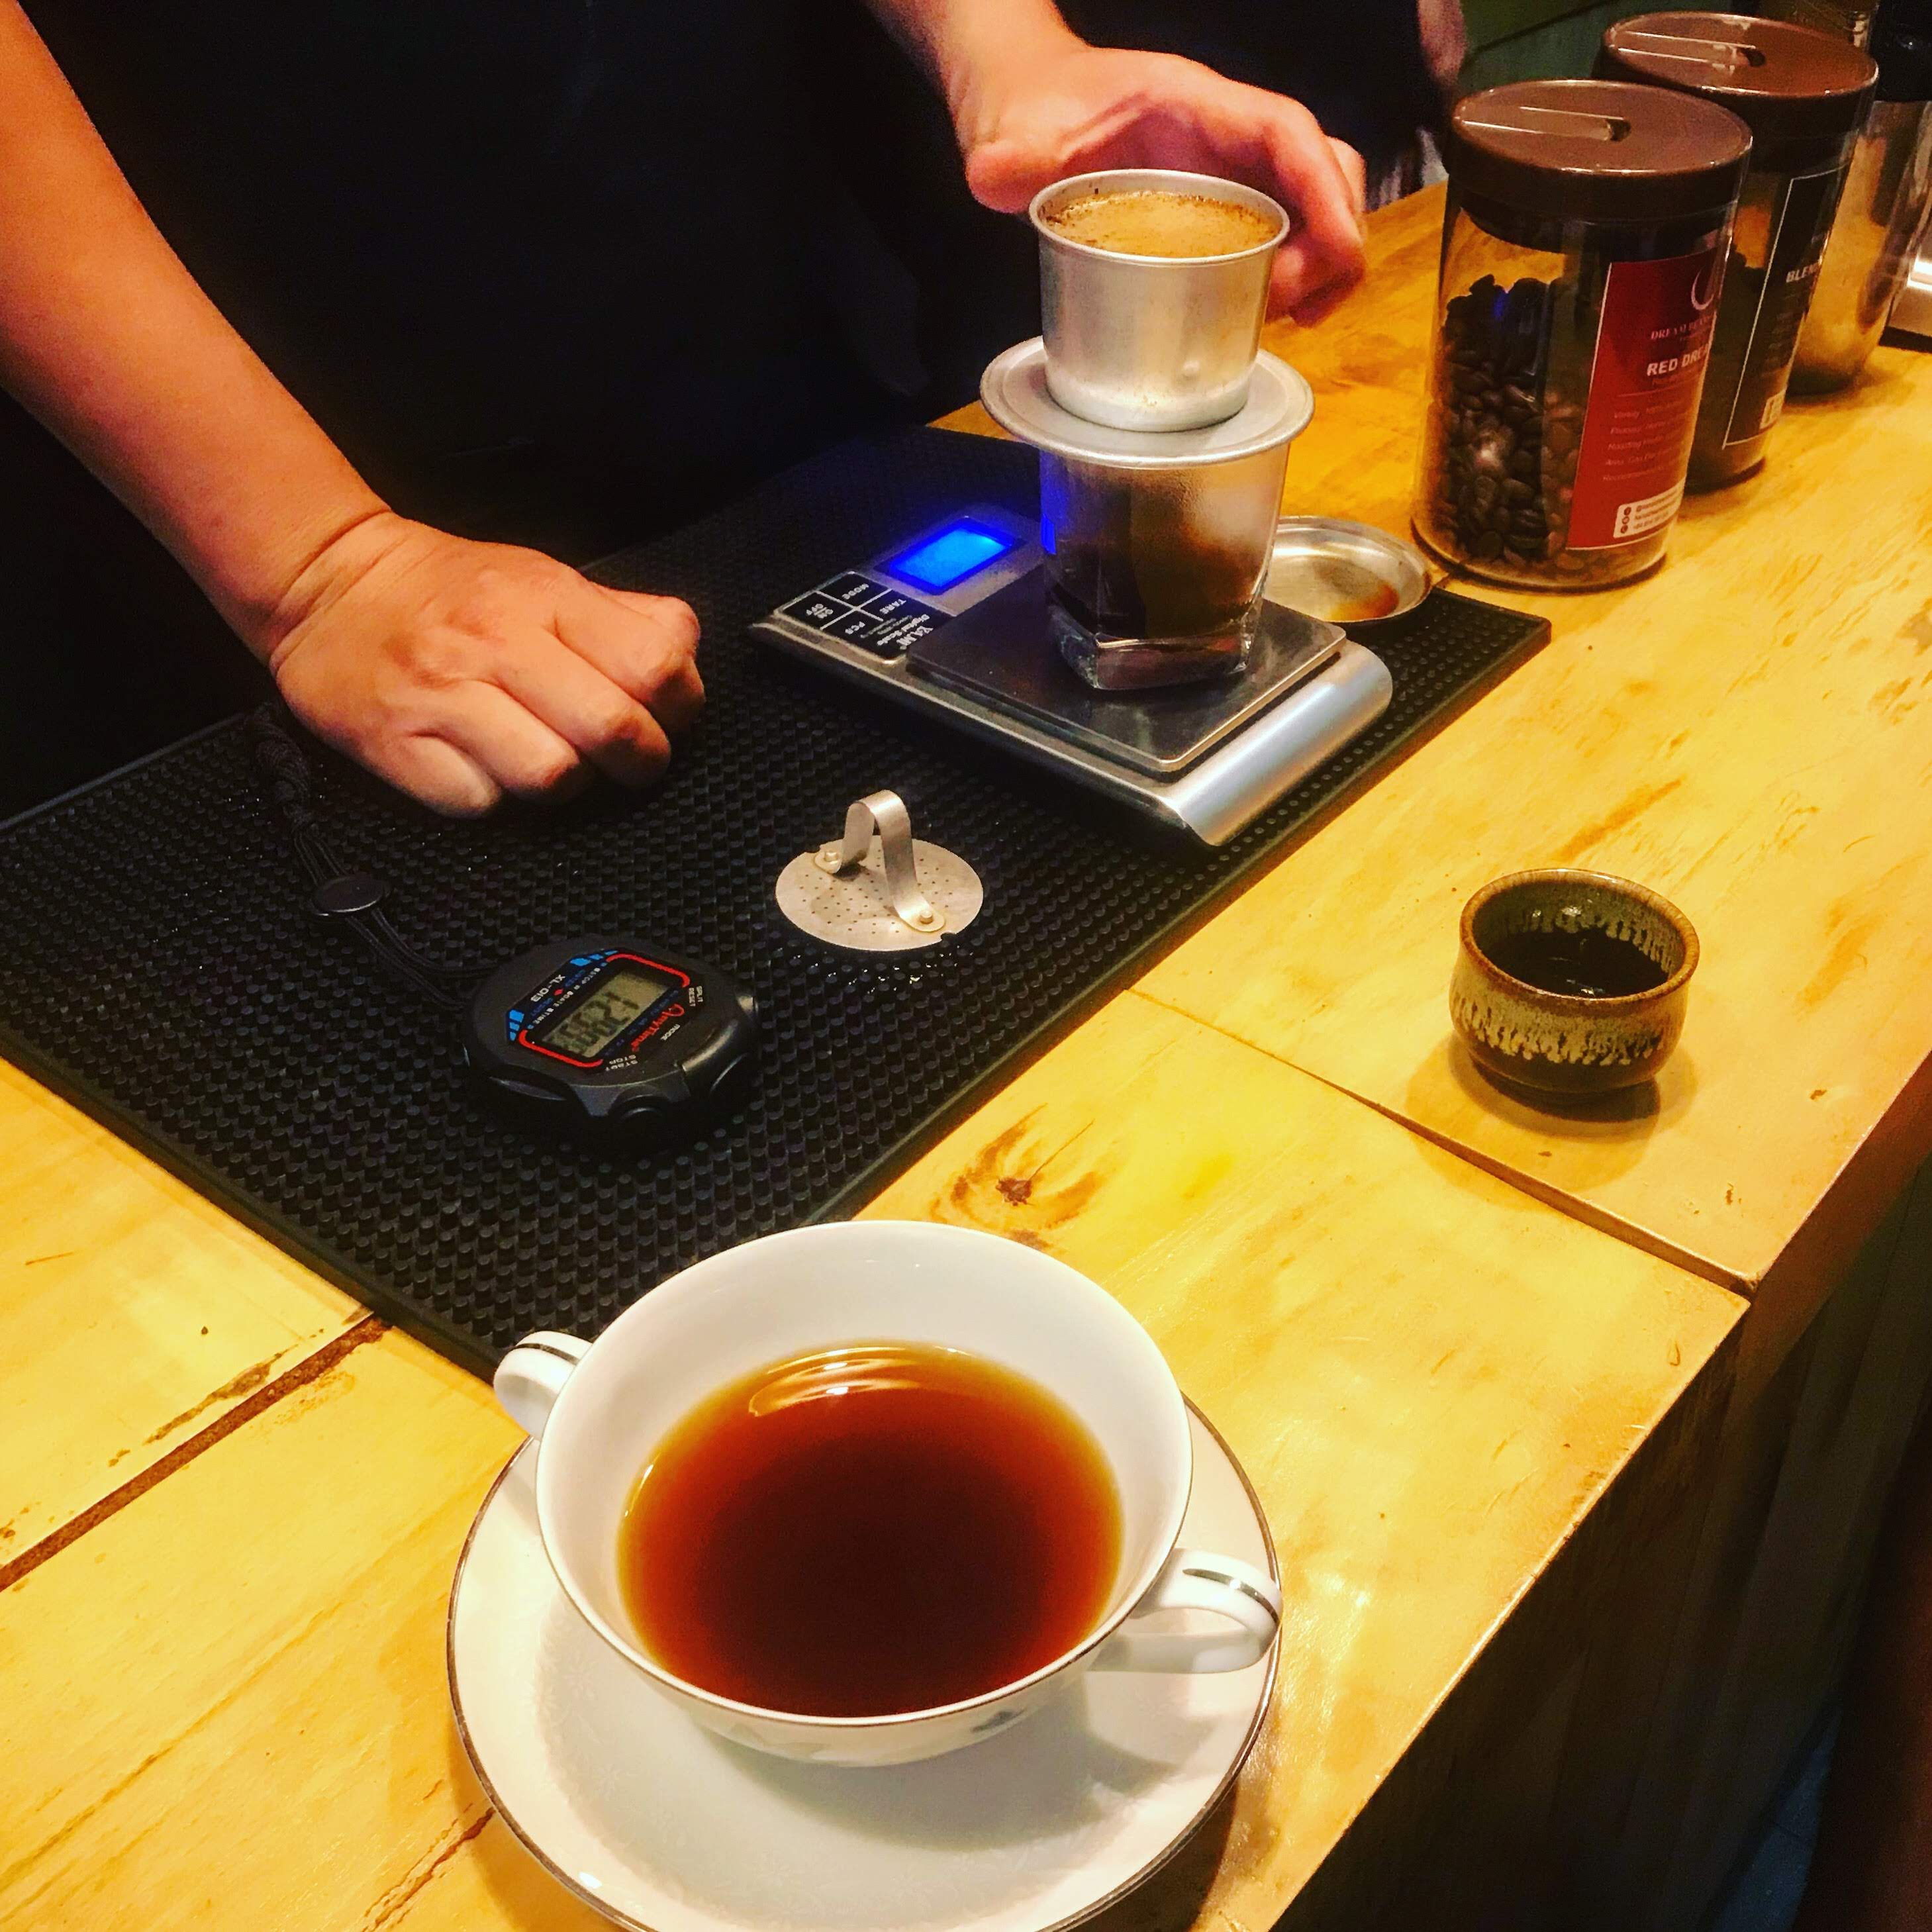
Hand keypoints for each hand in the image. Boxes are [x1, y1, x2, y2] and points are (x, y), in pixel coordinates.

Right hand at [261, 511, 703, 816]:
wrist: (326, 582)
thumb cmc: (449, 590)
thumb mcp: (546, 578)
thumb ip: (625, 615)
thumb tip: (684, 653)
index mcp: (546, 598)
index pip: (655, 665)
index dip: (679, 707)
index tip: (665, 718)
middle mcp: (496, 642)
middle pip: (612, 729)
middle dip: (637, 761)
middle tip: (623, 761)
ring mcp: (443, 695)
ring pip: (551, 775)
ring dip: (563, 782)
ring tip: (549, 761)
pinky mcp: (394, 743)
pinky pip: (476, 803)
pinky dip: (489, 799)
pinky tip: (483, 769)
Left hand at [957, 43, 1366, 325]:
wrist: (1024, 97)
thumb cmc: (1031, 107)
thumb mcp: (1014, 135)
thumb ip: (1010, 156)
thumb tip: (997, 177)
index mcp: (1192, 103)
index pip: (1287, 135)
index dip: (1324, 193)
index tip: (1335, 255)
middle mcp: (1225, 130)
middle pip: (1322, 170)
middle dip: (1331, 241)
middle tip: (1294, 309)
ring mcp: (1227, 164)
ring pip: (1313, 199)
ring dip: (1323, 260)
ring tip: (1295, 318)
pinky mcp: (1219, 197)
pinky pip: (1282, 225)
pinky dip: (1295, 267)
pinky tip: (1270, 310)